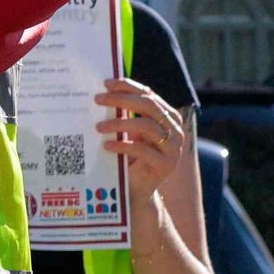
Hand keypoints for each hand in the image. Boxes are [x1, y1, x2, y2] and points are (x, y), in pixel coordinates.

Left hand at [95, 77, 190, 202]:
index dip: (128, 86)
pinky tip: (108, 145)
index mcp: (169, 117)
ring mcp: (173, 148)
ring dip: (119, 123)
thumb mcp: (130, 133)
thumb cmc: (132, 158)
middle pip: (149, 106)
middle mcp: (175, 130)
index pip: (149, 95)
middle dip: (122, 100)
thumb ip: (125, 114)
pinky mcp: (166, 166)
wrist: (138, 190)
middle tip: (98, 99)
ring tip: (99, 126)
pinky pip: (143, 150)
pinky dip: (123, 145)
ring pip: (147, 126)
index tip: (106, 83)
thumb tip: (104, 93)